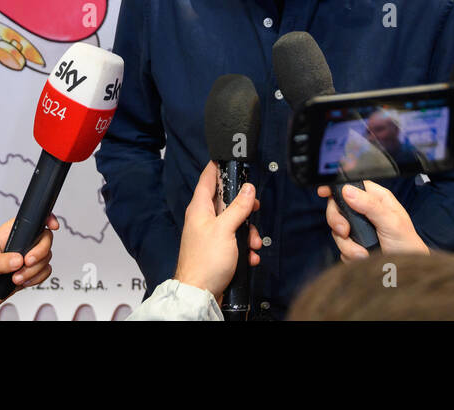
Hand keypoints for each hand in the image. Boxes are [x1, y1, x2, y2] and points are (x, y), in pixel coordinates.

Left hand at [0, 214, 59, 313]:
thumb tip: (17, 259)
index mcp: (7, 234)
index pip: (31, 220)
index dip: (45, 219)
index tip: (52, 226)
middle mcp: (19, 244)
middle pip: (44, 240)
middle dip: (39, 254)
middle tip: (26, 263)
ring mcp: (24, 259)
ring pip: (46, 258)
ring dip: (34, 271)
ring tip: (16, 278)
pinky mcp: (28, 273)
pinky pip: (44, 272)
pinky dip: (37, 279)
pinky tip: (22, 282)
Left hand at [174, 162, 261, 301]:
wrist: (199, 294)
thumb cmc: (204, 262)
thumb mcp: (225, 229)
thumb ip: (238, 207)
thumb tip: (248, 189)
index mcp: (200, 208)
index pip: (207, 178)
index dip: (218, 167)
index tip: (229, 159)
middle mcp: (203, 219)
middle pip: (227, 201)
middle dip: (244, 208)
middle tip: (254, 210)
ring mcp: (210, 234)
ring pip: (235, 223)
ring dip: (248, 232)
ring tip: (252, 244)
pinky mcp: (217, 250)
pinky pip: (235, 241)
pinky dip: (245, 248)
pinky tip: (249, 257)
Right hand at [317, 180, 429, 260]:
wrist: (407, 272)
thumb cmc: (407, 243)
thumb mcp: (391, 222)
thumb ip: (370, 205)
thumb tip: (348, 191)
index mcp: (376, 199)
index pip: (352, 186)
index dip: (336, 187)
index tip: (323, 192)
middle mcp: (365, 211)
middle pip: (338, 207)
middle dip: (337, 221)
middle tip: (345, 231)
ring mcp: (358, 229)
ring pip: (337, 230)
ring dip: (347, 244)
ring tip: (363, 253)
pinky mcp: (354, 245)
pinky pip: (341, 247)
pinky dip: (350, 254)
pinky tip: (363, 257)